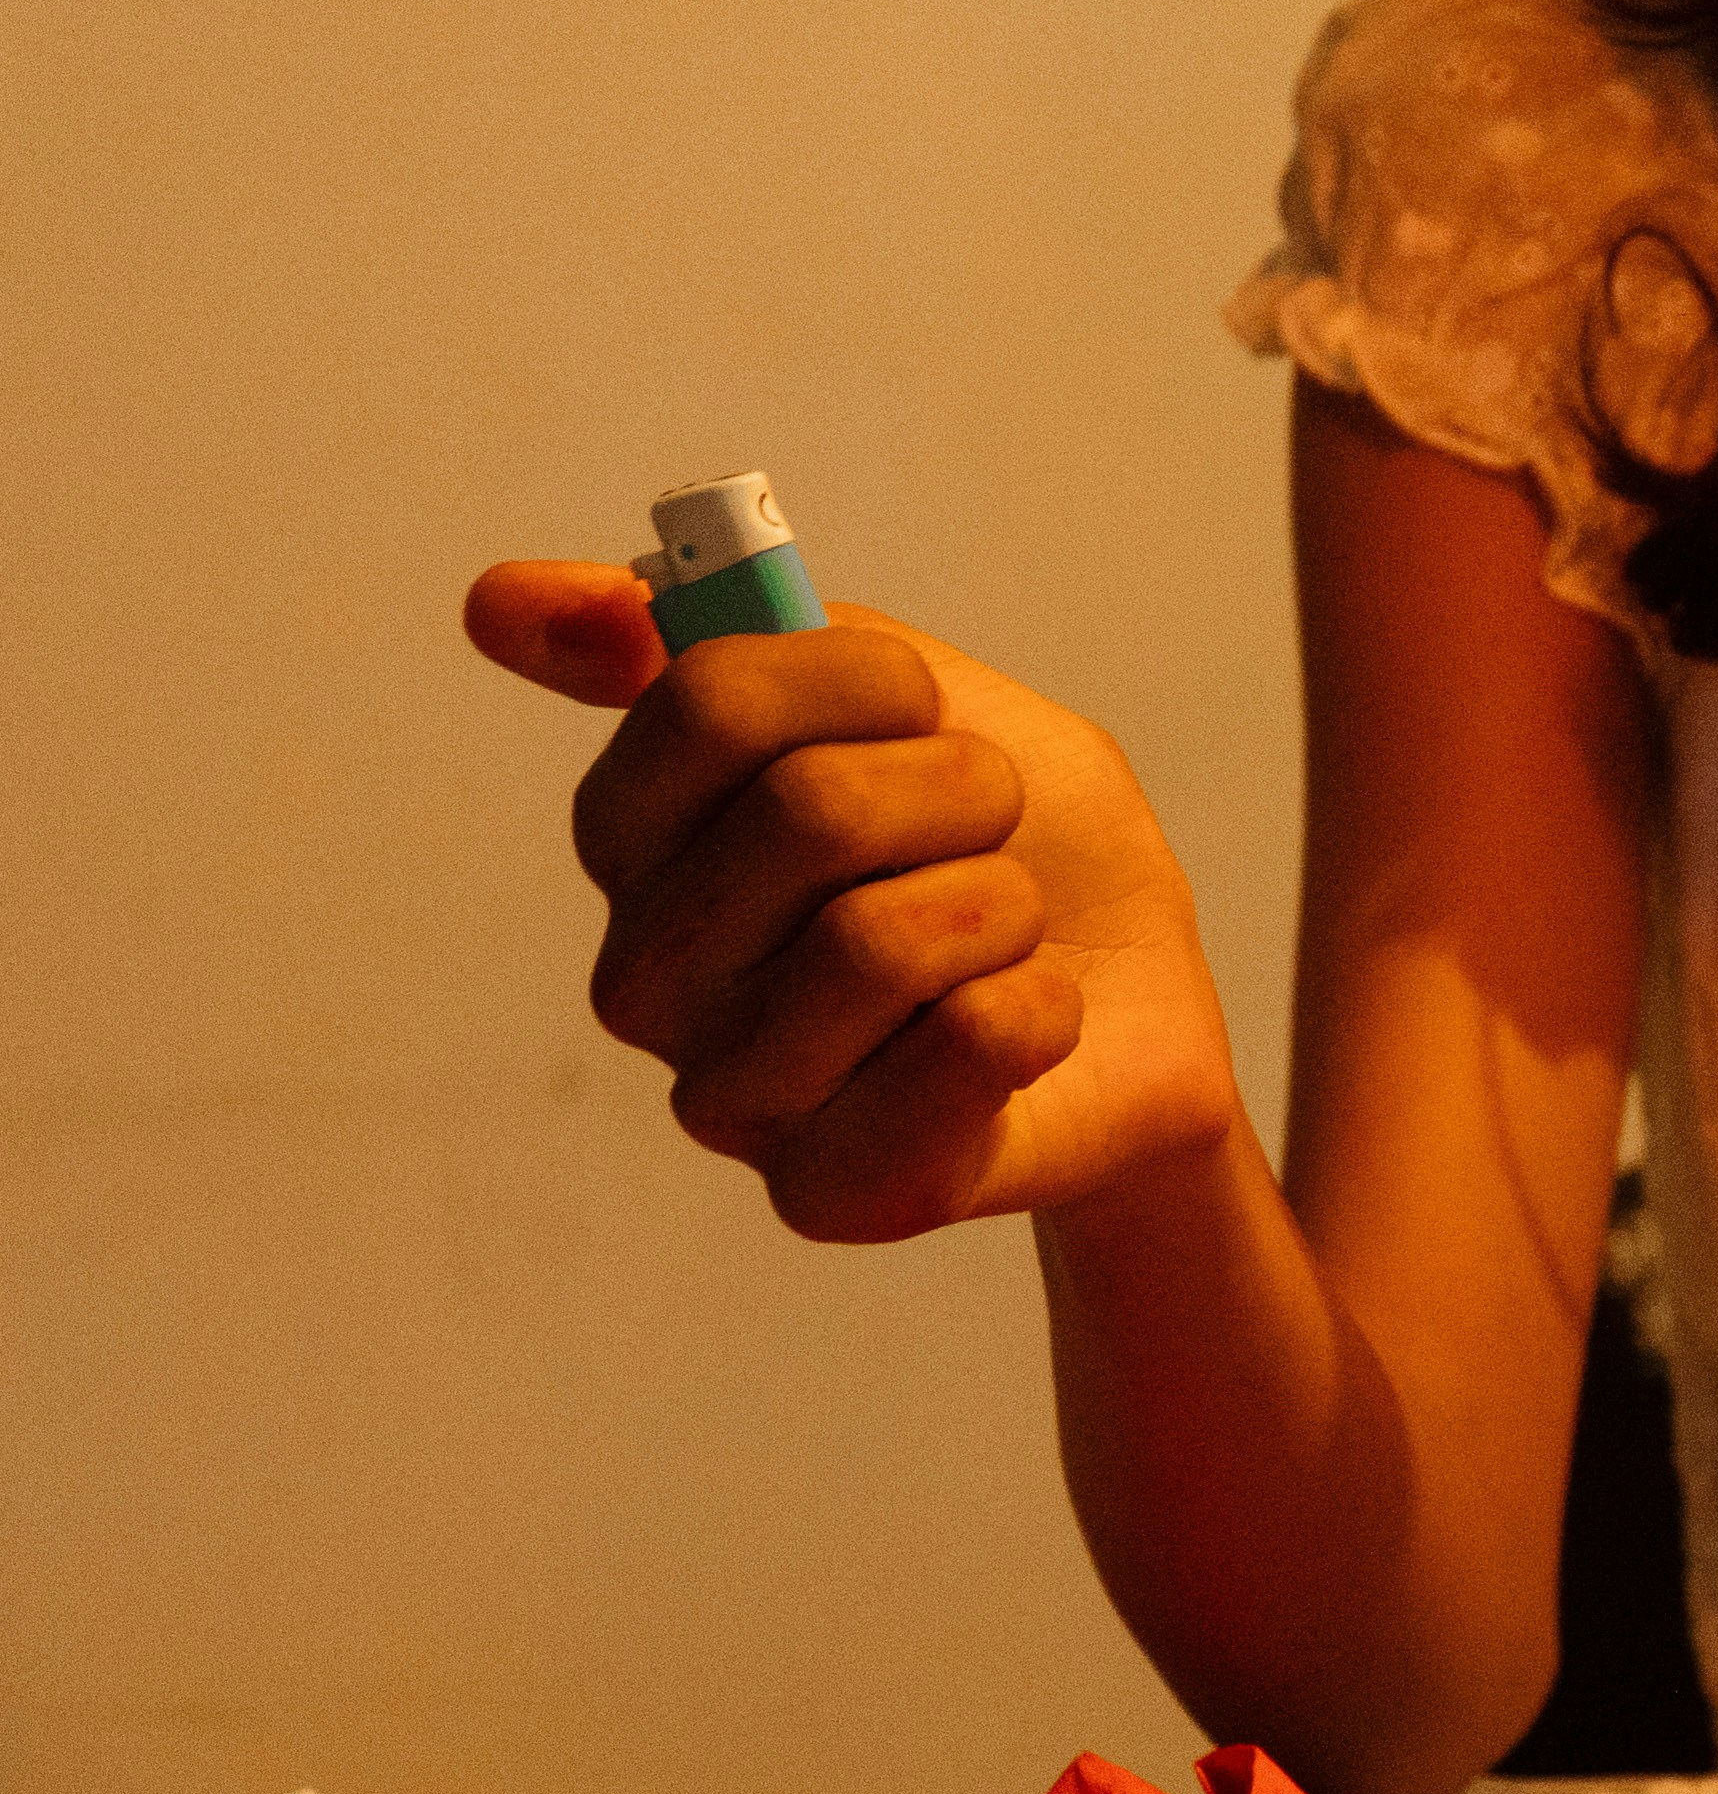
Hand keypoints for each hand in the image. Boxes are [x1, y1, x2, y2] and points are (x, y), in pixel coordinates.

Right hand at [465, 564, 1241, 1241]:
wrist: (1142, 994)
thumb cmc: (1015, 840)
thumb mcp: (902, 693)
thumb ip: (714, 633)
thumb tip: (499, 600)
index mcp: (640, 841)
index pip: (708, 701)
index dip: (861, 677)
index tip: (918, 696)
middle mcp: (647, 979)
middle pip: (810, 812)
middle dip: (961, 791)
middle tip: (991, 826)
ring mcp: (727, 1099)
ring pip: (885, 939)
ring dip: (1004, 905)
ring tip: (1007, 931)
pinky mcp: (829, 1193)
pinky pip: (966, 1041)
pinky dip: (1042, 1006)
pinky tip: (1027, 1025)